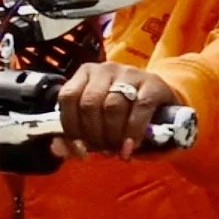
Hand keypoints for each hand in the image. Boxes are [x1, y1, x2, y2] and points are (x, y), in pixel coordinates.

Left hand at [52, 63, 187, 161]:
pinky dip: (133, 132)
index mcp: (85, 74)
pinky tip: (132, 146)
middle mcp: (106, 69)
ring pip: (112, 107)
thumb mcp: (97, 123)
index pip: (68, 98)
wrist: (161, 102)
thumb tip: (57, 148)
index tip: (81, 146)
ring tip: (117, 149)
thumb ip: (76, 137)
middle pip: (89, 104)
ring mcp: (130, 73)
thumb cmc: (123, 114)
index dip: (71, 127)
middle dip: (94, 134)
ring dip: (113, 135)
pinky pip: (139, 108)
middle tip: (103, 150)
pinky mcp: (153, 83)